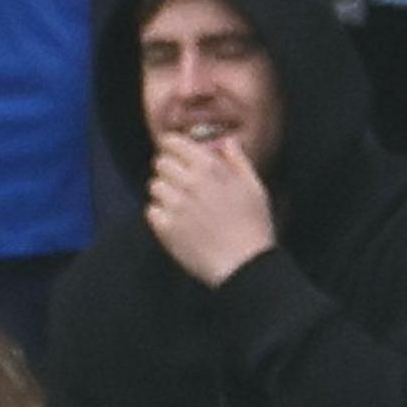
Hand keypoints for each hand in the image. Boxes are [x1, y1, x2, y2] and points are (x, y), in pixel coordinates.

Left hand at [145, 134, 275, 287]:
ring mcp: (175, 205)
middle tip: (183, 186)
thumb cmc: (253, 226)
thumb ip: (237, 160)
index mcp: (209, 168)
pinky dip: (161, 216)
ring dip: (165, 194)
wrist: (246, 265)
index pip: (172, 142)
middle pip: (160, 163)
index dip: (172, 148)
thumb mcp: (254, 187)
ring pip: (154, 187)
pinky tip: (179, 224)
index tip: (175, 155)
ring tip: (184, 208)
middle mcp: (189, 182)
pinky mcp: (165, 227)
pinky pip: (151, 211)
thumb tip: (226, 141)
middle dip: (170, 171)